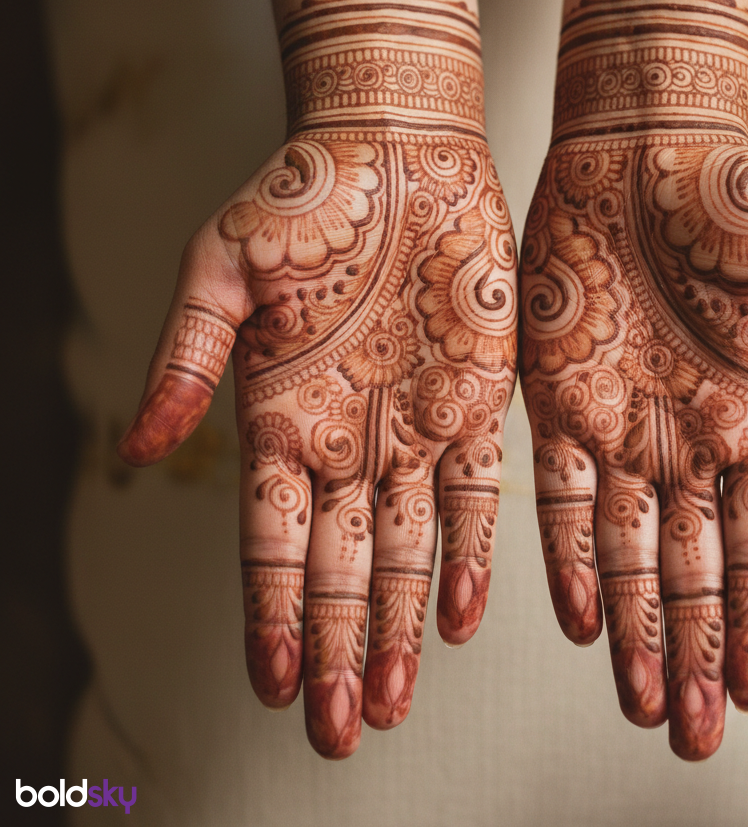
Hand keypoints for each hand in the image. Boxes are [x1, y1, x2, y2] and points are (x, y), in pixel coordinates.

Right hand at [119, 0, 516, 757]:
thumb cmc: (302, 198)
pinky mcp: (474, 402)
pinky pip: (475, 495)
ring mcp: (412, 427)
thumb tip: (137, 442)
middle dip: (338, 650)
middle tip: (339, 731)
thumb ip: (186, 360)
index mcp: (278, 419)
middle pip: (339, 570)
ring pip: (404, 550)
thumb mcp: (221, 271)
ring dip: (399, 626)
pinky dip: (466, 555)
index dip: (271, 616)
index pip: (269, 543)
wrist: (397, 150)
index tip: (275, 683)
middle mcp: (345, 439)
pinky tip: (458, 615)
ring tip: (392, 700)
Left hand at [520, 2, 747, 760]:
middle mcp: (685, 441)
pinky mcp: (557, 397)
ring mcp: (619, 426)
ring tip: (636, 698)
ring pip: (626, 550)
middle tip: (685, 731)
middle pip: (692, 570)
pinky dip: (567, 553)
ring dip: (631, 625)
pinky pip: (555, 492)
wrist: (646, 148)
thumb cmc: (741, 202)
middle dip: (690, 650)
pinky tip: (579, 613)